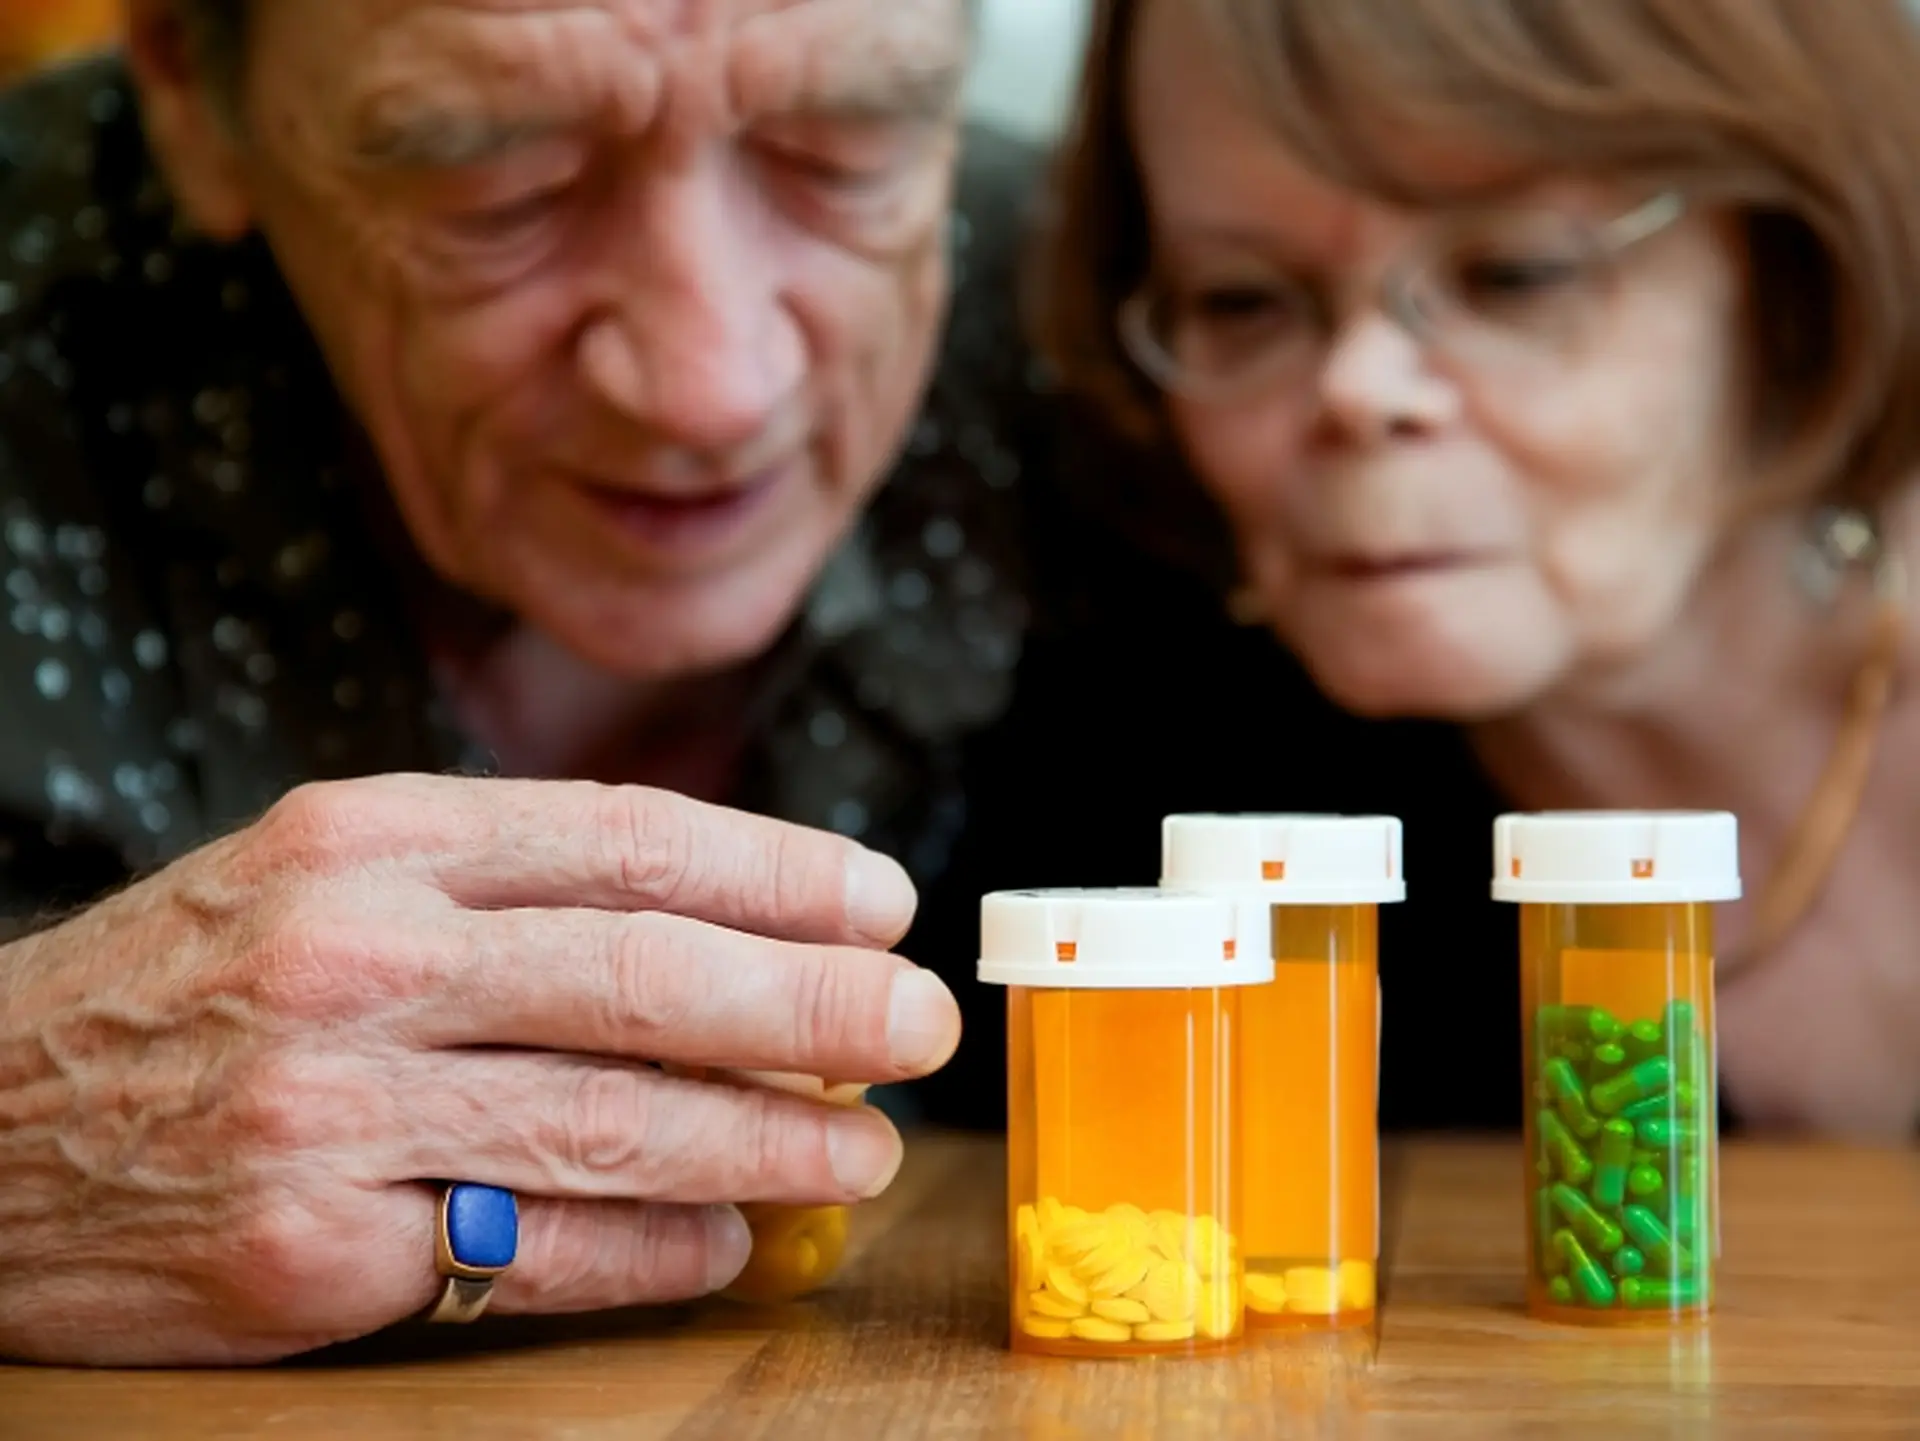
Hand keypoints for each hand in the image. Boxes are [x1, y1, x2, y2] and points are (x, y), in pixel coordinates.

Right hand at [0, 774, 958, 1364]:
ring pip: (611, 1121)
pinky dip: (653, 1250)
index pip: (628, 840)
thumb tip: (727, 927)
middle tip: (921, 1022)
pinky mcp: (304, 1247)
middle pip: (647, 975)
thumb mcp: (326, 874)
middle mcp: (357, 958)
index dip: (781, 871)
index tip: (884, 902)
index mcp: (374, 839)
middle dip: (816, 1004)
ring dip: (765, 1141)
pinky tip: (727, 1241)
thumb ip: (507, 887)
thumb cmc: (191, 987)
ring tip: (859, 1145)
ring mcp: (329, 1108)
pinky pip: (528, 1251)